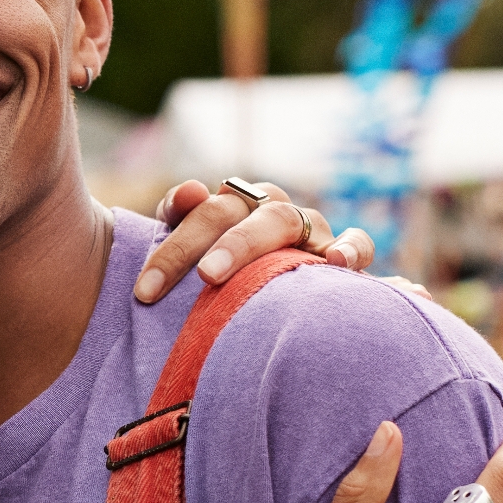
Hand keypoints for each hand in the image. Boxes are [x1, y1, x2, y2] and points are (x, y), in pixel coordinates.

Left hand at [137, 179, 375, 305]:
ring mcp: (306, 230)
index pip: (199, 210)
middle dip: (200, 243)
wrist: (281, 310)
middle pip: (232, 212)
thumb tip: (190, 191)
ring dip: (246, 243)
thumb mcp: (197, 259)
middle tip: (185, 280)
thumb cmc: (233, 288)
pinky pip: (357, 243)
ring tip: (214, 274)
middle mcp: (266, 212)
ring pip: (282, 219)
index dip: (173, 242)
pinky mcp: (342, 256)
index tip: (145, 290)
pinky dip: (351, 247)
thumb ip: (181, 221)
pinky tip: (336, 263)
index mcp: (231, 209)